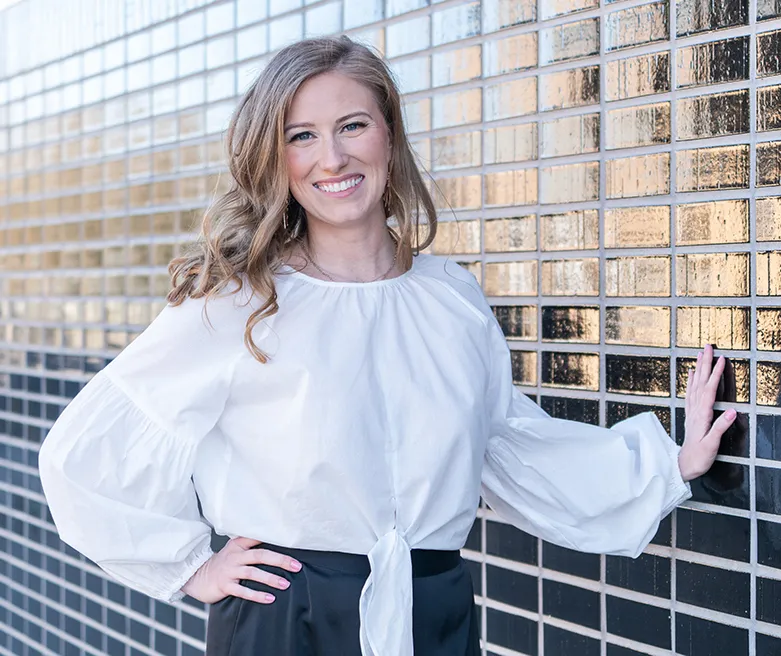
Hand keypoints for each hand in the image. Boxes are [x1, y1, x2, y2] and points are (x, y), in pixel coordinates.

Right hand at [181, 537, 301, 603]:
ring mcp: (229, 571)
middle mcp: (235, 556)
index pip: (259, 537)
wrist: (198, 576)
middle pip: (260, 555)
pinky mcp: (225, 585)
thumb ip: (251, 545)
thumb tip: (277, 545)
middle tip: (296, 566)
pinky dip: (257, 595)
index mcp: (239, 544)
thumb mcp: (235, 549)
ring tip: (285, 584)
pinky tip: (269, 598)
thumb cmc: (223, 563)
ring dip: (270, 579)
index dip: (275, 538)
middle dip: (279, 560)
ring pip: (253, 573)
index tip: (292, 541)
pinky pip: (242, 591)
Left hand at [678, 344, 737, 481]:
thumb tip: (733, 412)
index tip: (721, 359)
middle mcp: (694, 410)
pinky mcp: (690, 414)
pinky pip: (690, 393)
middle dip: (704, 363)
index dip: (715, 374)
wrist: (684, 464)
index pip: (709, 390)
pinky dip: (691, 381)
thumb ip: (720, 428)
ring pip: (694, 384)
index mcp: (701, 415)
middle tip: (707, 346)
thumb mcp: (711, 444)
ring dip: (698, 368)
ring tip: (700, 354)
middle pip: (699, 382)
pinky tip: (690, 373)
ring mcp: (691, 411)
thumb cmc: (699, 457)